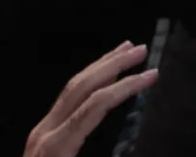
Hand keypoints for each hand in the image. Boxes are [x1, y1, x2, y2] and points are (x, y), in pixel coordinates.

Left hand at [23, 42, 157, 156]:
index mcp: (57, 146)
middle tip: (142, 50)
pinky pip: (66, 100)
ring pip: (72, 88)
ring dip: (101, 66)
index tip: (153, 75)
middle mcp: (46, 132)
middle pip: (82, 86)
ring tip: (126, 50)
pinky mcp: (42, 135)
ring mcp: (41, 131)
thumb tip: (136, 149)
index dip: (127, 86)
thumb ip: (110, 156)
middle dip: (114, 64)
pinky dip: (88, 81)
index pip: (96, 104)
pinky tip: (101, 76)